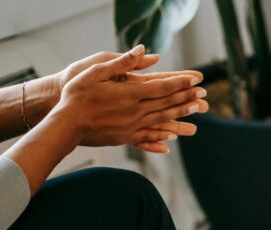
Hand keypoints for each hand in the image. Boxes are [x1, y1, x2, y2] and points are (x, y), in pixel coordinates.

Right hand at [48, 45, 206, 152]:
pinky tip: (172, 137)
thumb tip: (143, 50)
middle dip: (187, 98)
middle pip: (167, 103)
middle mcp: (135, 112)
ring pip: (162, 120)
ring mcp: (131, 126)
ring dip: (181, 114)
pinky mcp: (125, 137)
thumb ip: (122, 62)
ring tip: (197, 111)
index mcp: (129, 94)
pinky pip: (148, 137)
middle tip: (204, 95)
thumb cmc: (76, 95)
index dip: (181, 83)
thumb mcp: (96, 72)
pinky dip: (162, 136)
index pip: (162, 87)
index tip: (197, 79)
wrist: (65, 124)